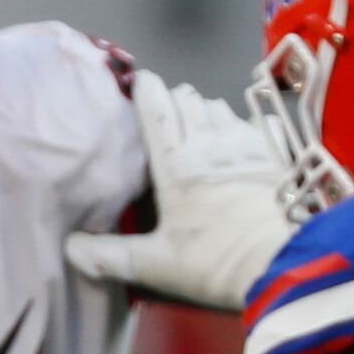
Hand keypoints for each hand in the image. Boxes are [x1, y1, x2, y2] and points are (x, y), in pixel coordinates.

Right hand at [61, 72, 298, 310]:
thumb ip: (109, 256)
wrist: (282, 263)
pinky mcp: (274, 153)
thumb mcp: (154, 265)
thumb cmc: (213, 262)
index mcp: (174, 162)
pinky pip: (257, 121)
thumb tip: (71, 248)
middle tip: (165, 117)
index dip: (145, 90)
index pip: (155, 106)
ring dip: (205, 110)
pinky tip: (244, 138)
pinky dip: (246, 123)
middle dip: (174, 100)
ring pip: (219, 105)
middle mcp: (208, 141)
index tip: (138, 87)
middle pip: (187, 98)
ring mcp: (245, 143)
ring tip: (200, 127)